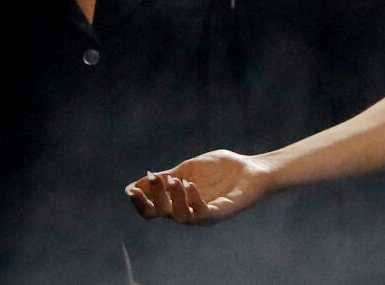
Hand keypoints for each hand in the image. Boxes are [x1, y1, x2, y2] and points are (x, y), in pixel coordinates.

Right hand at [125, 150, 271, 223]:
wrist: (253, 168)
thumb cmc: (222, 169)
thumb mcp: (188, 169)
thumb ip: (166, 176)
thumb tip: (136, 183)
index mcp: (177, 202)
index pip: (151, 210)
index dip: (139, 201)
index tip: (131, 188)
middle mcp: (187, 211)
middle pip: (159, 214)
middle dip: (152, 198)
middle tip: (154, 180)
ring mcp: (203, 213)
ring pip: (178, 216)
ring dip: (173, 198)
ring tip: (175, 179)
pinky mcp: (220, 212)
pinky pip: (201, 212)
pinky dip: (192, 199)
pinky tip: (190, 184)